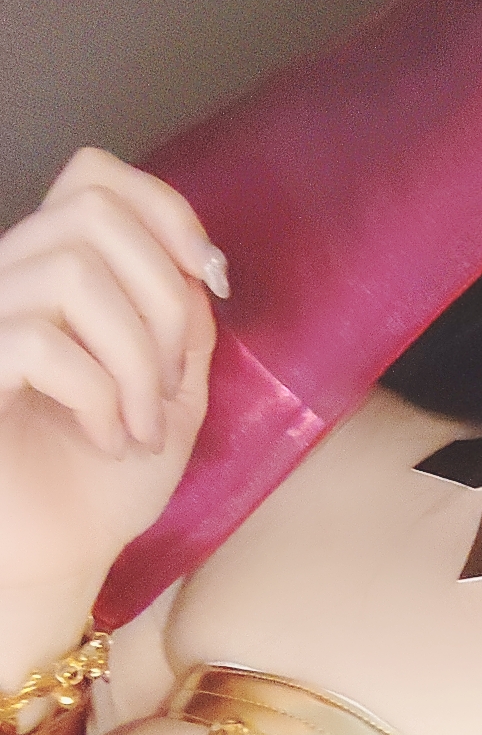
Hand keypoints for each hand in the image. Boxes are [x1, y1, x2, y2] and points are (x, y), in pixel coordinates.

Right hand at [0, 147, 224, 601]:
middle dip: (162, 299)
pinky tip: (105, 439)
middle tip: (170, 384)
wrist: (59, 560)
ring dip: (135, 359)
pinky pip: (40, 342)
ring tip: (141, 428)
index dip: (163, 207)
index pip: (93, 175)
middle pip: (93, 213)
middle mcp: (9, 283)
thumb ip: (183, 323)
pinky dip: (97, 394)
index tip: (208, 279)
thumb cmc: (105, 482)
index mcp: (56, 276)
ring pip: (74, 274)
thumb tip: (193, 268)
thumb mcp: (172, 393)